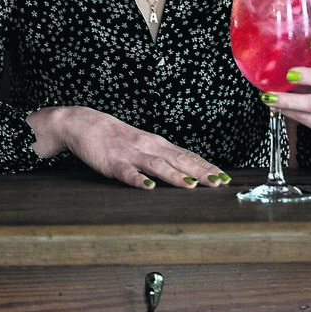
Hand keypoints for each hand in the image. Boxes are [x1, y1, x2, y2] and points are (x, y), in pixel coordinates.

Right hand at [27, 106, 230, 189]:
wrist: (85, 123)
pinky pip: (127, 173)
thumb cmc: (117, 137)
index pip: (188, 156)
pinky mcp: (113, 163)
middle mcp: (149, 147)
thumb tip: (187, 169)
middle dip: (201, 172)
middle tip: (219, 183)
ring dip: (175, 176)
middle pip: (179, 160)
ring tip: (191, 185)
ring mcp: (132, 155)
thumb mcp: (144, 144)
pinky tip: (147, 187)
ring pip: (157, 166)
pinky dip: (138, 180)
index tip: (225, 177)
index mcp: (158, 144)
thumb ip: (163, 156)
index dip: (207, 166)